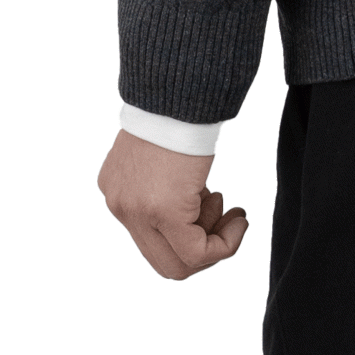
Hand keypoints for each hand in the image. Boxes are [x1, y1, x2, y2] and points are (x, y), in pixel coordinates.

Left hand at [97, 131, 248, 279]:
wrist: (180, 90)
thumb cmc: (180, 116)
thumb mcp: (166, 163)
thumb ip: (168, 194)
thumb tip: (192, 220)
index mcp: (117, 193)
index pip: (154, 243)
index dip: (191, 237)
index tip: (216, 209)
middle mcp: (120, 206)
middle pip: (166, 264)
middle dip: (204, 250)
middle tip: (227, 218)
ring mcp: (136, 212)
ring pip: (182, 264)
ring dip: (215, 242)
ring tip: (224, 202)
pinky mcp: (161, 212)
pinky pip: (198, 253)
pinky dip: (225, 243)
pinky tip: (237, 215)